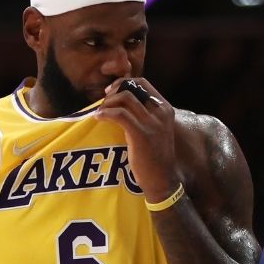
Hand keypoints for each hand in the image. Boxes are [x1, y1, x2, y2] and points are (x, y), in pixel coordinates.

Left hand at [95, 77, 182, 200]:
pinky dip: (105, 113)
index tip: (112, 92)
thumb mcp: (156, 130)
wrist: (162, 180)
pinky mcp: (141, 134)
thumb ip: (146, 115)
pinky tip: (98, 118)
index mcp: (165, 109)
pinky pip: (119, 114)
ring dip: (108, 102)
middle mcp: (161, 112)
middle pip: (132, 88)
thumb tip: (123, 102)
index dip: (124, 83)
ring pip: (125, 98)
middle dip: (114, 92)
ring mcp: (152, 123)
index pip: (143, 83)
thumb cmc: (156, 157)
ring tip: (100, 112)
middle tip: (104, 102)